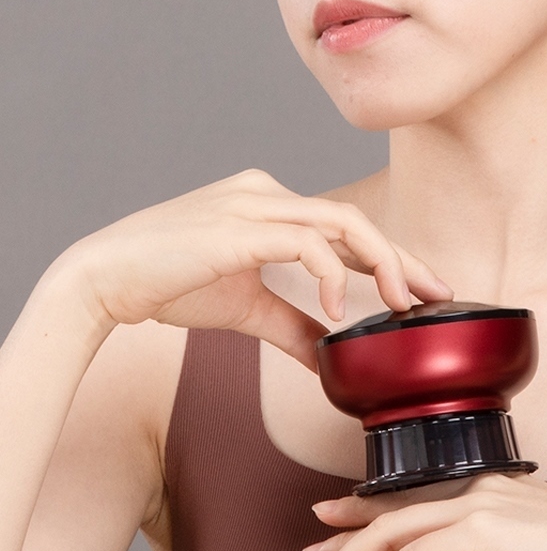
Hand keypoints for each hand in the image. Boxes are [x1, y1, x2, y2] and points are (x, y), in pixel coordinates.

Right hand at [54, 169, 452, 369]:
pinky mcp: (240, 225)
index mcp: (271, 207)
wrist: (106, 279)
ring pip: (341, 223)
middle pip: (355, 222)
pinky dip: (330, 273)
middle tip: (436, 293)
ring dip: (381, 262)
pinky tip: (338, 306)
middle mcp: (268, 195)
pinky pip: (304, 241)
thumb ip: (292, 325)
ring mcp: (254, 204)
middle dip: (401, 259)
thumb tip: (328, 355)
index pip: (345, 229)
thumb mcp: (248, 308)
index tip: (420, 289)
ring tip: (400, 302)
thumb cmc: (171, 284)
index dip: (389, 257)